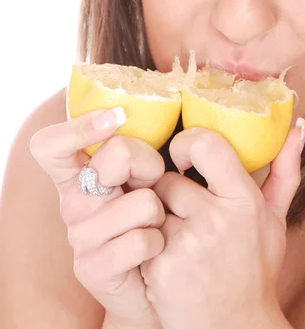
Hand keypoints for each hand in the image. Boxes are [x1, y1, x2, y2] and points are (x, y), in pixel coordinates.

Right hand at [30, 108, 165, 328]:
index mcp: (77, 174)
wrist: (149, 283)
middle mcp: (72, 202)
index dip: (79, 127)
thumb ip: (134, 150)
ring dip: (160, 212)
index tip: (115, 117)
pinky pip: (143, 240)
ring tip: (153, 224)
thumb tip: (138, 116)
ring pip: (143, 201)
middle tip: (152, 184)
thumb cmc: (147, 219)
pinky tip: (152, 251)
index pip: (50, 144)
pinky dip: (158, 243)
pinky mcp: (92, 268)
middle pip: (117, 154)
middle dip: (150, 163)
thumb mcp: (139, 177)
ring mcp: (79, 236)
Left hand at [140, 120, 304, 328]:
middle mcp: (216, 221)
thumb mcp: (275, 219)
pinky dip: (147, 241)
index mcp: (245, 201)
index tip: (184, 156)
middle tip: (184, 210)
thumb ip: (285, 170)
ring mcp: (186, 246)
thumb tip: (297, 125)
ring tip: (177, 235)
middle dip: (170, 191)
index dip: (186, 142)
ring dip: (157, 215)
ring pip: (150, 205)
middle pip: (167, 178)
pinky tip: (166, 257)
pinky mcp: (161, 268)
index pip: (204, 144)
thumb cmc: (254, 267)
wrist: (234, 328)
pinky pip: (140, 233)